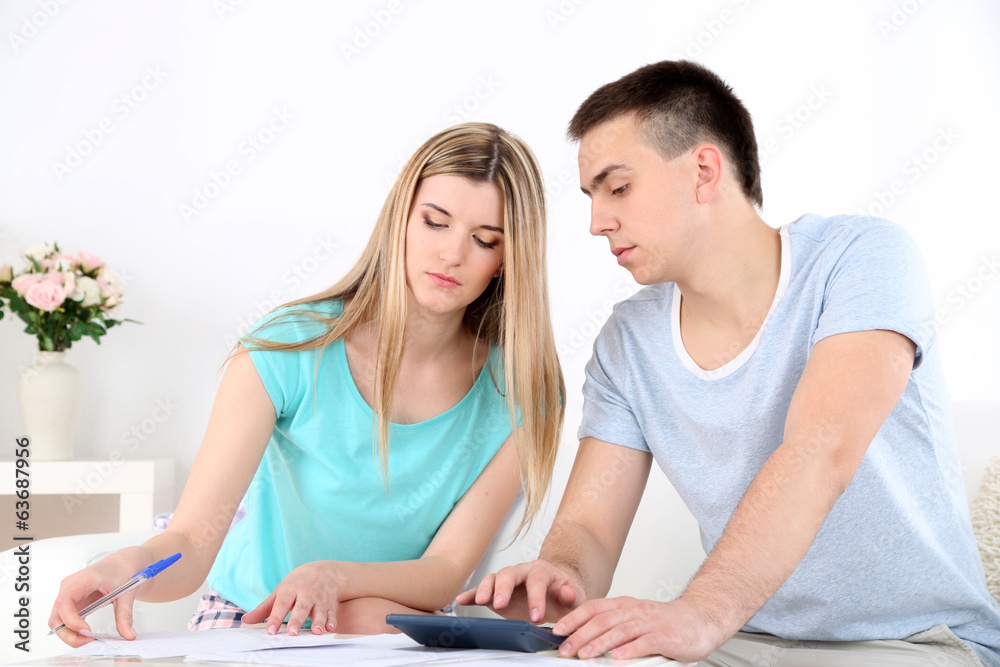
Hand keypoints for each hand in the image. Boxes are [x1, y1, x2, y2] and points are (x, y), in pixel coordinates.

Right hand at [48, 547, 150, 646]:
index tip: (87, 631)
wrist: (123, 564)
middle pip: (57, 616)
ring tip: (90, 640)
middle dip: (69, 634)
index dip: (71, 620)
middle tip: (89, 641)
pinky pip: (66, 621)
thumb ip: (125, 614)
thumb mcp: (127, 592)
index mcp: (82, 579)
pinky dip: (74, 631)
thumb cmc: (122, 571)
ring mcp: (69, 596)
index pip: (65, 601)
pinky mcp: (72, 604)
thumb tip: (129, 635)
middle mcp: (70, 587)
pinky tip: (88, 635)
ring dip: (70, 635)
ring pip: (58, 622)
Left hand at [242, 561, 347, 635]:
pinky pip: (331, 612)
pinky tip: (331, 628)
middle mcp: (305, 594)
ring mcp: (319, 598)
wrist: (324, 571)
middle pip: (301, 607)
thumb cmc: (297, 584)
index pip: (281, 604)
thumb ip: (264, 608)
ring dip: (318, 621)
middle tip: (293, 632)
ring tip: (316, 631)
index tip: (271, 630)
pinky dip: (332, 620)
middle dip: (297, 619)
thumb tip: (245, 621)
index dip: (276, 617)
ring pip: (319, 611)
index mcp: (290, 590)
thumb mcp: (280, 591)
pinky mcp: (330, 603)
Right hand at [454, 559, 584, 623]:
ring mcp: (507, 580)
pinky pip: (480, 589)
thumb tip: (567, 592)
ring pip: (493, 578)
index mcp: (542, 571)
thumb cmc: (563, 594)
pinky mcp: (496, 591)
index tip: (536, 616)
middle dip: (504, 588)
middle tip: (501, 605)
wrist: (554, 591)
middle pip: (510, 574)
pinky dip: (470, 594)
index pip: (537, 580)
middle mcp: (522, 571)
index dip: (536, 597)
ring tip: (480, 601)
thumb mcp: (574, 595)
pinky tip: (461, 600)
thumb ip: (572, 595)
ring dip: (485, 589)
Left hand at [551, 595, 729, 661]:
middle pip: (602, 621)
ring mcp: (651, 623)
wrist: (701, 619)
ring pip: (620, 631)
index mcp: (626, 605)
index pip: (594, 608)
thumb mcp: (636, 619)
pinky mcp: (666, 637)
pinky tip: (618, 658)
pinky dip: (630, 650)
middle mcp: (636, 611)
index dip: (574, 618)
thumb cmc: (667, 622)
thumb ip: (615, 626)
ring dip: (600, 644)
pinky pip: (645, 643)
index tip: (558, 630)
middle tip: (564, 649)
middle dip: (580, 635)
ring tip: (584, 654)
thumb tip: (586, 640)